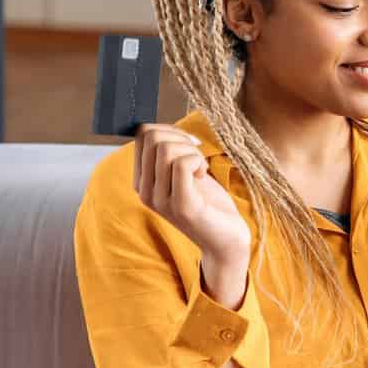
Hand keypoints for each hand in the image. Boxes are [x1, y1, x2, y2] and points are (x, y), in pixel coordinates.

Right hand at [133, 123, 251, 269]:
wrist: (226, 239)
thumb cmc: (209, 203)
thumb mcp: (185, 175)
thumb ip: (171, 156)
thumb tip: (164, 129)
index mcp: (142, 181)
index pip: (141, 135)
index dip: (169, 129)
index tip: (190, 144)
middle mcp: (144, 191)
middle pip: (151, 138)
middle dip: (180, 137)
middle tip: (198, 156)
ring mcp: (160, 200)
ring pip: (165, 149)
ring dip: (191, 151)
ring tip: (201, 169)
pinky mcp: (181, 206)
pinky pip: (181, 165)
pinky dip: (197, 161)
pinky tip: (204, 175)